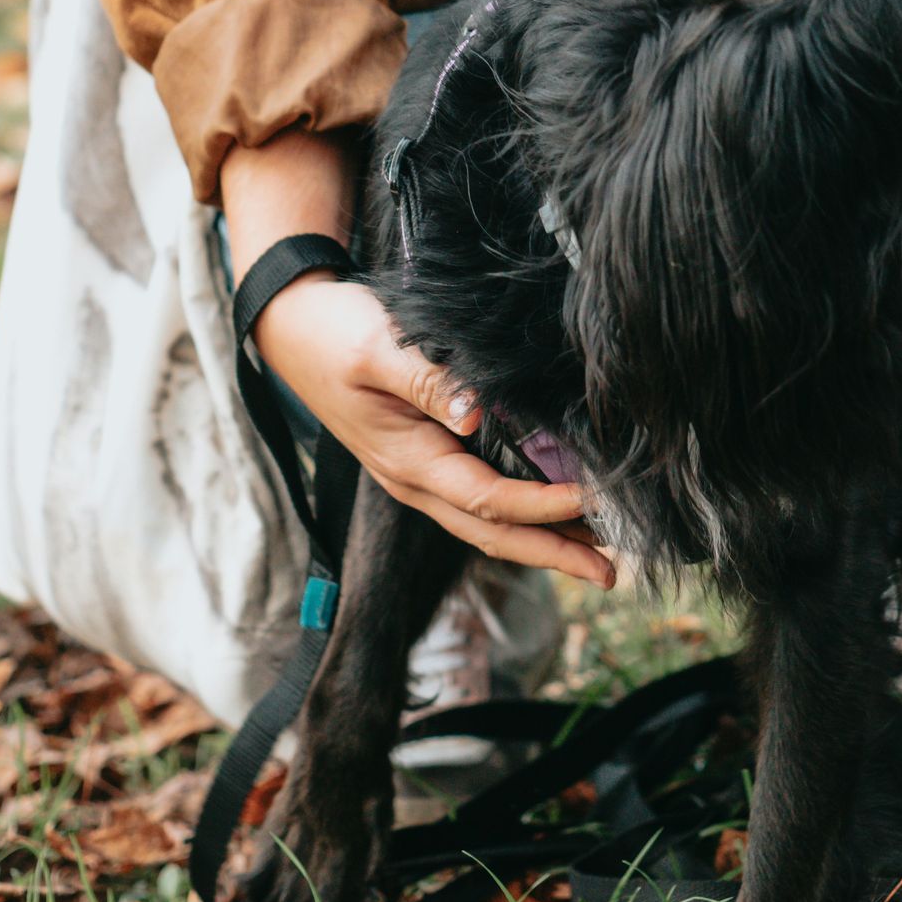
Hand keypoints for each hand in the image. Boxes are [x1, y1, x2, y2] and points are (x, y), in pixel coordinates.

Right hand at [249, 269, 616, 588]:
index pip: (488, 500)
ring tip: (596, 554)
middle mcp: (414, 480)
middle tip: (610, 573)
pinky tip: (551, 510)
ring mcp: (417, 474)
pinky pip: (477, 501)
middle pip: (492, 533)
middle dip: (552, 554)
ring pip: (486, 523)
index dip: (543, 507)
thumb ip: (426, 379)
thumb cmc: (334, 333)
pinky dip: (520, 514)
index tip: (593, 500)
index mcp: (408, 461)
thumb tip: (474, 416)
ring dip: (541, 541)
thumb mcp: (377, 348)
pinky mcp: (422, 458)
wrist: (291, 327)